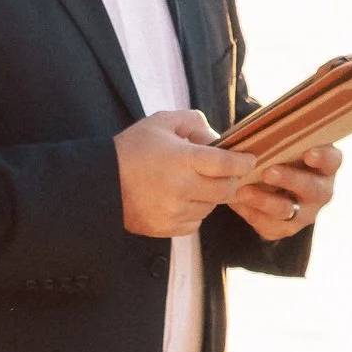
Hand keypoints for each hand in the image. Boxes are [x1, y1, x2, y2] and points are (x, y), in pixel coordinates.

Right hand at [117, 112, 243, 237]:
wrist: (102, 183)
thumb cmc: (132, 149)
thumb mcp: (161, 122)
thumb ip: (194, 122)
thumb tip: (217, 138)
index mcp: (183, 159)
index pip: (227, 165)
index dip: (243, 162)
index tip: (249, 159)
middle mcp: (182, 188)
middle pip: (227, 190)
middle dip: (230, 180)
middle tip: (223, 172)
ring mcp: (175, 211)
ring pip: (212, 206)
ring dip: (210, 195)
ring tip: (192, 182)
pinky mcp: (168, 228)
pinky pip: (196, 222)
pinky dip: (194, 210)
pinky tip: (179, 198)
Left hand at [225, 141, 339, 245]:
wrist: (273, 186)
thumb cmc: (281, 155)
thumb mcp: (285, 145)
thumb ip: (280, 139)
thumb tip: (258, 130)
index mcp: (325, 166)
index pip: (331, 161)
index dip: (322, 158)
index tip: (308, 154)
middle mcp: (321, 191)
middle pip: (311, 188)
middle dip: (289, 180)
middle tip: (268, 172)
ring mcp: (305, 213)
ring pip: (287, 211)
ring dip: (264, 201)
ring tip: (243, 191)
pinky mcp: (286, 228)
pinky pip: (269, 225)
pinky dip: (250, 212)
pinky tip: (236, 202)